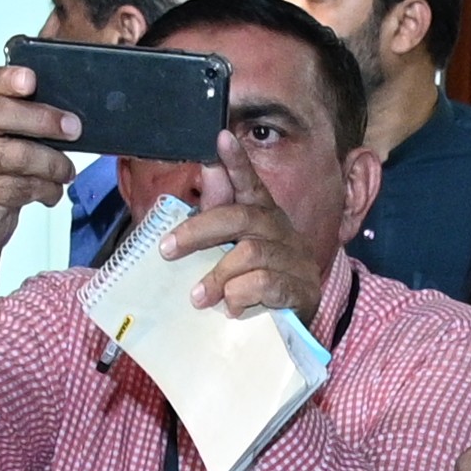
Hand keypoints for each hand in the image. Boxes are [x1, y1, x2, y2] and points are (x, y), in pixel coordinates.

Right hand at [0, 60, 86, 292]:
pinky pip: (19, 186)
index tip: (31, 80)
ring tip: (66, 171)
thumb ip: (24, 117)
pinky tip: (50, 191)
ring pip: (14, 155)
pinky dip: (45, 190)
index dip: (7, 79)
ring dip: (51, 164)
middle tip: (73, 129)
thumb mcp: (5, 135)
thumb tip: (69, 116)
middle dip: (40, 119)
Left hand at [160, 173, 327, 326]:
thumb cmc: (250, 285)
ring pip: (251, 254)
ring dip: (217, 276)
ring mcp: (296, 260)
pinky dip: (241, 296)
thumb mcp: (228, 251)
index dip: (238, 161)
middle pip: (242, 217)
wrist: (285, 334)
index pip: (251, 184)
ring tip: (197, 298)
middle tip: (167, 250)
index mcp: (263, 216)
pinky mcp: (303, 289)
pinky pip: (266, 284)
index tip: (220, 136)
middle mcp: (283, 231)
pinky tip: (231, 309)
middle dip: (199, 230)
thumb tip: (207, 170)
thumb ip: (217, 214)